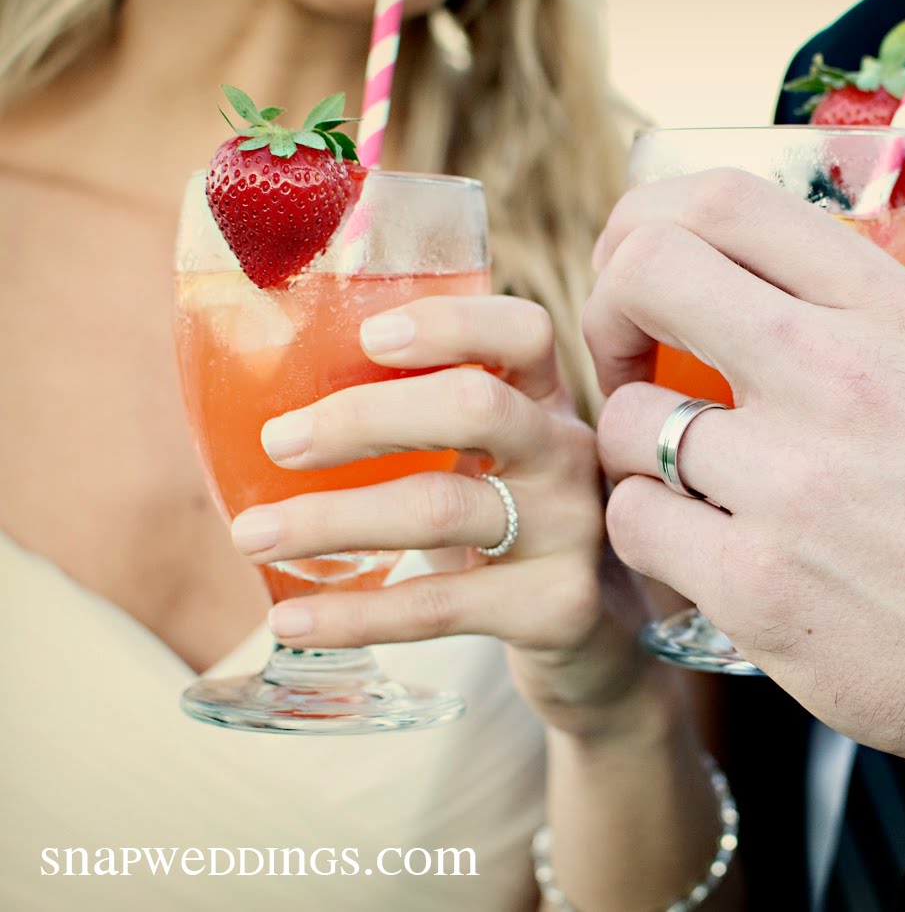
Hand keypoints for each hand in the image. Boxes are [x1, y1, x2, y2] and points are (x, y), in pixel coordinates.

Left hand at [229, 295, 652, 735]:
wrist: (597, 637)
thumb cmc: (512, 527)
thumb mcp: (492, 460)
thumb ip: (423, 424)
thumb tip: (262, 399)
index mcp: (544, 400)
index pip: (523, 331)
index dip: (451, 322)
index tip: (368, 335)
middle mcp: (568, 452)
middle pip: (475, 407)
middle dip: (362, 418)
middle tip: (277, 442)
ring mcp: (571, 529)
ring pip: (443, 508)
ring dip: (333, 520)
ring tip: (252, 536)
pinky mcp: (559, 606)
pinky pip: (442, 605)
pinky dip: (356, 614)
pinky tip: (292, 620)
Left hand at [585, 170, 904, 785]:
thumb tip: (872, 241)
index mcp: (890, 316)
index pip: (730, 202)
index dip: (651, 219)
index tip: (641, 264)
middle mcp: (834, 379)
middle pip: (648, 275)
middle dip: (609, 310)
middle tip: (627, 356)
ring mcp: (790, 483)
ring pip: (627, 418)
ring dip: (632, 442)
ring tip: (679, 473)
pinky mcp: (756, 583)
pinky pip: (635, 521)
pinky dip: (648, 529)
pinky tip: (692, 543)